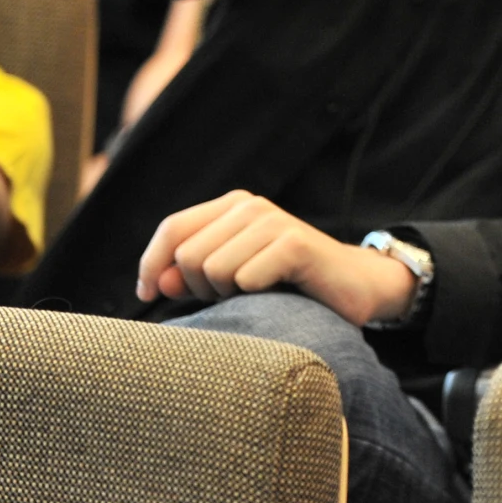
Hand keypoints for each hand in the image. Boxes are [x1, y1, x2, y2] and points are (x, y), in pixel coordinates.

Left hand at [134, 190, 418, 327]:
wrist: (353, 286)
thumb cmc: (287, 284)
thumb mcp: (232, 278)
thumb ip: (191, 276)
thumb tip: (155, 283)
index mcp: (231, 206)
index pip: (171, 229)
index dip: (151, 264)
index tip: (148, 295)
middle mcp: (250, 205)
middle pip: (187, 255)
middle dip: (199, 288)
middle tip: (230, 297)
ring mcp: (273, 221)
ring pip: (212, 269)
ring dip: (228, 294)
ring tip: (257, 294)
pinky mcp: (295, 243)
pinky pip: (245, 278)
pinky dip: (255, 296)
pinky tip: (278, 292)